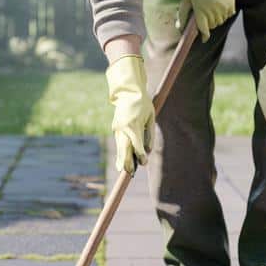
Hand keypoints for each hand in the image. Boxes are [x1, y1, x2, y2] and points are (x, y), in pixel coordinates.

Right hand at [104, 54, 152, 173]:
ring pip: (120, 147)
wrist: (127, 92)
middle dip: (127, 162)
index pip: (136, 144)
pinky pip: (119, 142)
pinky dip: (122, 151)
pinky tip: (123, 162)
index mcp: (133, 124)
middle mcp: (123, 128)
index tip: (143, 163)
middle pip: (124, 148)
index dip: (140, 155)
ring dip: (122, 159)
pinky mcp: (115, 128)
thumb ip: (150, 134)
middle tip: (130, 173)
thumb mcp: (151, 118)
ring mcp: (117, 128)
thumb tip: (148, 150)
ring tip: (124, 171)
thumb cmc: (143, 104)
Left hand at [176, 0, 263, 40]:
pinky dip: (223, 13)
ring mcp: (222, 10)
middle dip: (208, 23)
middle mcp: (212, 13)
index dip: (204, 36)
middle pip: (212, 26)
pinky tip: (219, 4)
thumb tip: (179, 28)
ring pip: (219, 22)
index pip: (204, 30)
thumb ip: (182, 14)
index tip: (203, 38)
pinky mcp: (230, 7)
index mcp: (201, 11)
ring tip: (212, 6)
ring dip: (216, 18)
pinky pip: (227, 16)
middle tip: (205, 12)